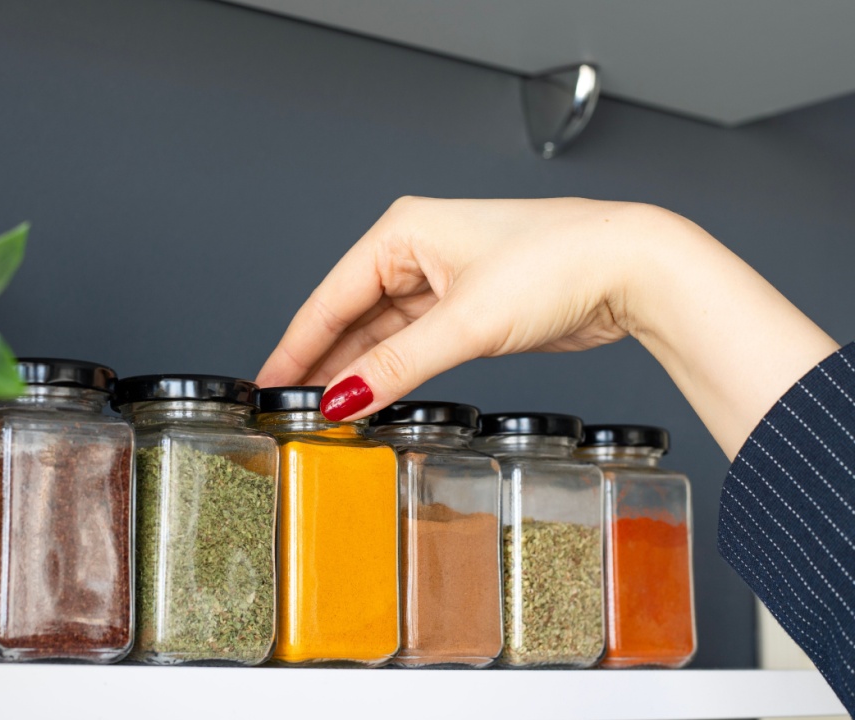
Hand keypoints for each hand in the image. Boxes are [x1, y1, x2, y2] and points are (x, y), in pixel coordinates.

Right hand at [257, 196, 836, 456]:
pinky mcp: (470, 308)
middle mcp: (418, 251)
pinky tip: (374, 396)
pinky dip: (394, 371)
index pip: (330, 297)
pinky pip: (414, 343)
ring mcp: (445, 280)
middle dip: (323, 362)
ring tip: (326, 412)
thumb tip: (342, 399)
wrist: (634, 269)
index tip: (268, 384)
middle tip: (290, 408)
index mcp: (403, 233)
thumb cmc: (558, 263)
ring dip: (359, 371)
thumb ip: (397, 365)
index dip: (297, 345)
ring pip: (383, 333)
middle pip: (351, 316)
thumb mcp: (465, 322)